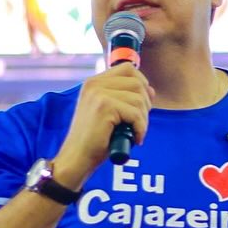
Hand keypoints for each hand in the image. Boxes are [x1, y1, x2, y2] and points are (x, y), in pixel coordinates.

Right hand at [54, 63, 153, 187]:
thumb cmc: (95, 139)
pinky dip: (141, 128)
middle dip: (145, 104)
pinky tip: (135, 138)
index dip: (142, 84)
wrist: (77, 158)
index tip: (142, 103)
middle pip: (137, 83)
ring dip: (143, 118)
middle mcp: (94, 84)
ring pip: (139, 99)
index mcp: (94, 82)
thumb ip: (126, 97)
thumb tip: (150, 90)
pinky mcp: (104, 106)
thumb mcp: (110, 112)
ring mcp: (99, 94)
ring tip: (134, 131)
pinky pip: (136, 113)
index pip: (128, 69)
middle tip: (138, 122)